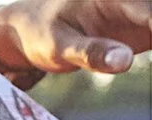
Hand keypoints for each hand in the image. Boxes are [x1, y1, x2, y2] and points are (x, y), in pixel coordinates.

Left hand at [0, 0, 148, 72]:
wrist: (31, 25)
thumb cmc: (41, 34)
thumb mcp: (58, 47)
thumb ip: (91, 53)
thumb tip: (124, 62)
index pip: (150, 11)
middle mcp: (132, 1)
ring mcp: (140, 11)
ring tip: (151, 52)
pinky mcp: (144, 24)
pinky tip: (151, 51)